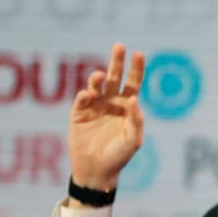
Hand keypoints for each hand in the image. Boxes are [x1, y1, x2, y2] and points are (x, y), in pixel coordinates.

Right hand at [68, 44, 145, 190]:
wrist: (98, 170)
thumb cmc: (120, 156)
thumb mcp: (134, 139)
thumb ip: (136, 120)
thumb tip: (133, 99)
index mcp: (127, 106)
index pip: (133, 83)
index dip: (136, 69)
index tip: (139, 54)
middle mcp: (111, 102)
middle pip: (116, 77)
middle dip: (117, 61)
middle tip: (120, 46)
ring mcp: (94, 106)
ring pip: (97, 84)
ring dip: (99, 77)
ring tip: (102, 75)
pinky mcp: (79, 113)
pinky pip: (82, 98)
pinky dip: (86, 93)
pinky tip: (90, 93)